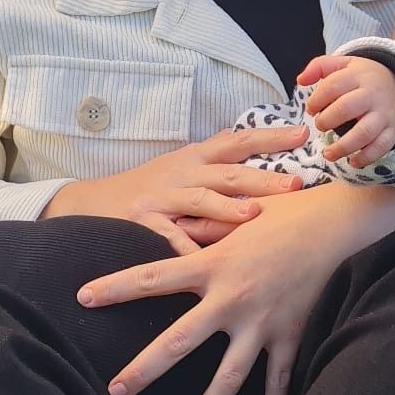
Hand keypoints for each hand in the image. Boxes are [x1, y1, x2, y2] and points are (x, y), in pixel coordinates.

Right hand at [39, 126, 306, 254]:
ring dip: (228, 208)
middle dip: (263, 178)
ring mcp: (161, 197)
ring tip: (254, 214)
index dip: (269, 138)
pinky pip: (168, 238)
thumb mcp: (182, 167)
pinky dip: (186, 248)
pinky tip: (206, 260)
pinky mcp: (142, 223)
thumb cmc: (148, 187)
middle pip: (227, 172)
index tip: (302, 134)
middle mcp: (181, 173)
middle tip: (296, 184)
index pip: (237, 141)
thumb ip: (216, 161)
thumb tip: (260, 149)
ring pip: (200, 200)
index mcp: (195, 158)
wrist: (92, 203)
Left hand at [76, 183, 394, 394]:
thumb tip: (169, 228)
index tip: (83, 297)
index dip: (115, 287)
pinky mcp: (290, 333)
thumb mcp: (238, 214)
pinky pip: (279, 377)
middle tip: (115, 391)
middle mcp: (231, 298)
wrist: (334, 223)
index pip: (153, 277)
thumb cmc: (283, 211)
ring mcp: (261, 322)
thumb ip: (203, 227)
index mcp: (213, 264)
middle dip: (144, 369)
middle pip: (179, 342)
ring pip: (228, 377)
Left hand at [297, 55, 394, 167]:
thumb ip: (319, 67)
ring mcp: (384, 114)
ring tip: (328, 153)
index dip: (316, 99)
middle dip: (327, 120)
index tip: (310, 109)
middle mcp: (372, 95)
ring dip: (343, 146)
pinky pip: (382, 147)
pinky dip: (366, 157)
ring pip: (364, 132)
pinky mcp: (393, 130)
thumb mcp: (343, 64)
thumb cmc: (363, 78)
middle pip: (346, 108)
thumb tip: (301, 80)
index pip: (333, 86)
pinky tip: (353, 162)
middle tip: (320, 125)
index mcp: (357, 76)